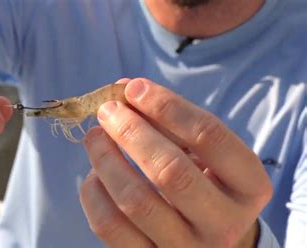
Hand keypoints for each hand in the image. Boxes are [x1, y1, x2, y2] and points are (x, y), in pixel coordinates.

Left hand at [80, 78, 271, 246]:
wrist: (209, 240)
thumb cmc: (205, 184)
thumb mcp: (206, 154)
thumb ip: (172, 122)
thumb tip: (124, 91)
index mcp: (249, 187)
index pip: (210, 137)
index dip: (167, 106)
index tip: (134, 88)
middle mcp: (224, 224)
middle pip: (170, 171)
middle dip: (131, 132)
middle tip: (108, 110)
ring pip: (135, 201)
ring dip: (105, 159)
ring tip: (94, 137)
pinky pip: (109, 226)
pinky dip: (93, 192)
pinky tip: (94, 173)